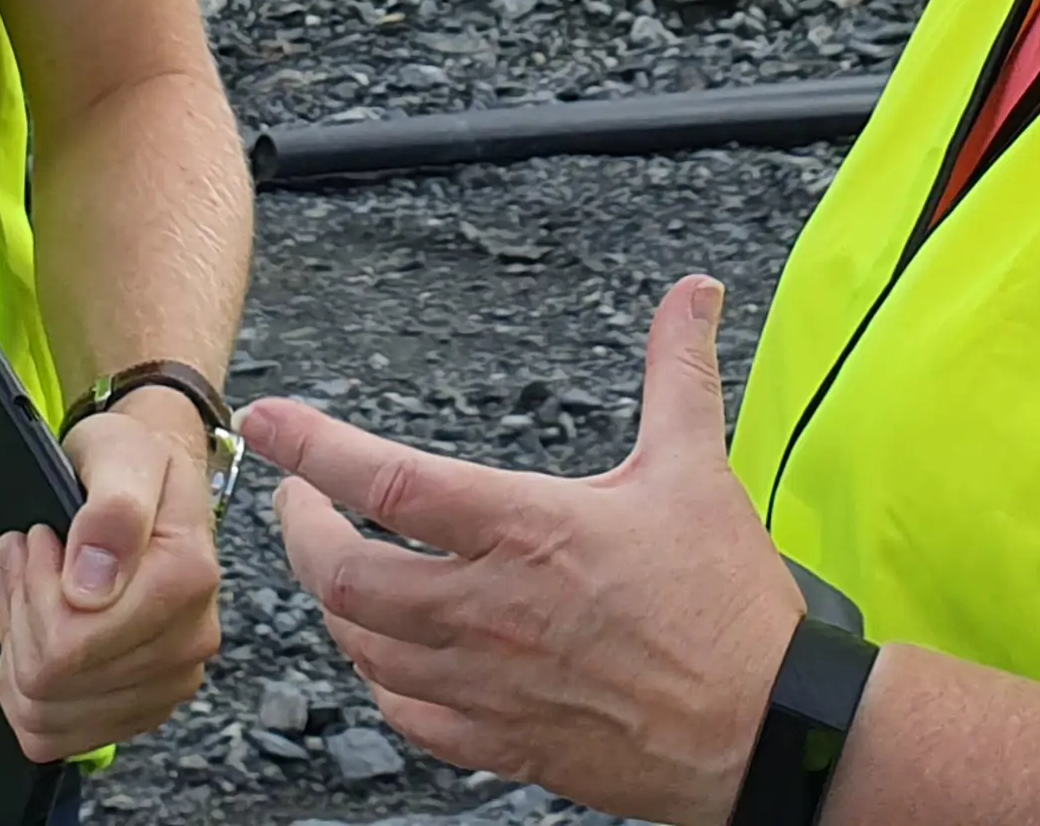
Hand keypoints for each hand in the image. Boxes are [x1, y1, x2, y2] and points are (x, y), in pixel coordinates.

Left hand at [0, 401, 223, 759]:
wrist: (154, 476)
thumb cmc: (134, 462)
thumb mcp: (120, 454)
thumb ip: (112, 511)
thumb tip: (91, 583)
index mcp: (187, 581)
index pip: (69, 644)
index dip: (31, 594)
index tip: (36, 541)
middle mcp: (189, 641)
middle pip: (53, 683)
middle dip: (22, 615)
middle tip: (26, 558)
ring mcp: (168, 680)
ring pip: (46, 715)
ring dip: (18, 650)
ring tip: (27, 588)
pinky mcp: (142, 705)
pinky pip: (54, 733)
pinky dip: (27, 687)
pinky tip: (33, 631)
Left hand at [245, 277, 800, 825]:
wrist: (769, 726)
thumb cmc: (730, 607)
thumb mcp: (698, 468)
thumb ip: (679, 372)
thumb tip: (694, 294)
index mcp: (528, 531)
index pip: (386, 483)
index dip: (311, 447)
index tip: (270, 423)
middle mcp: (492, 610)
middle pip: (346, 578)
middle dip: (301, 534)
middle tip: (296, 503)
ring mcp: (491, 686)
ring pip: (365, 650)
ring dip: (336, 606)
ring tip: (337, 570)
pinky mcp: (506, 744)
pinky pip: (408, 719)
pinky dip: (381, 681)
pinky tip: (387, 658)